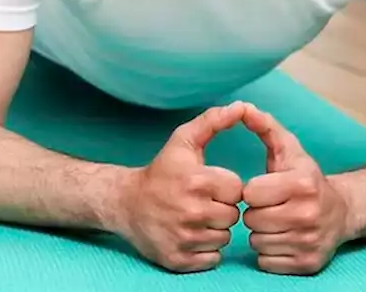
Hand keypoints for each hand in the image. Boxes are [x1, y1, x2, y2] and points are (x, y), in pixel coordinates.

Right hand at [112, 101, 246, 272]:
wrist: (124, 202)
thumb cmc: (160, 171)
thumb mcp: (183, 141)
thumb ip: (213, 121)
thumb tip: (241, 106)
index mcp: (197, 181)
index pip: (237, 190)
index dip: (224, 187)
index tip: (207, 185)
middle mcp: (191, 211)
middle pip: (232, 216)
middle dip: (220, 209)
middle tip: (199, 202)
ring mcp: (184, 238)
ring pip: (223, 238)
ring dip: (213, 229)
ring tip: (193, 217)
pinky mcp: (179, 259)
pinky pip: (212, 258)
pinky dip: (204, 250)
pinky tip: (188, 234)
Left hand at [240, 105, 347, 274]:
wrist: (344, 211)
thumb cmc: (306, 178)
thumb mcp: (290, 149)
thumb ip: (265, 127)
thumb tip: (243, 107)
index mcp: (302, 184)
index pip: (251, 193)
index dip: (253, 191)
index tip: (265, 189)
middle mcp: (309, 214)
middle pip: (252, 220)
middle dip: (256, 213)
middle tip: (270, 207)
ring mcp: (310, 242)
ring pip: (257, 243)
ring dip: (261, 234)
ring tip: (276, 222)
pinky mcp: (309, 263)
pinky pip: (267, 262)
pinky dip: (269, 253)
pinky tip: (282, 239)